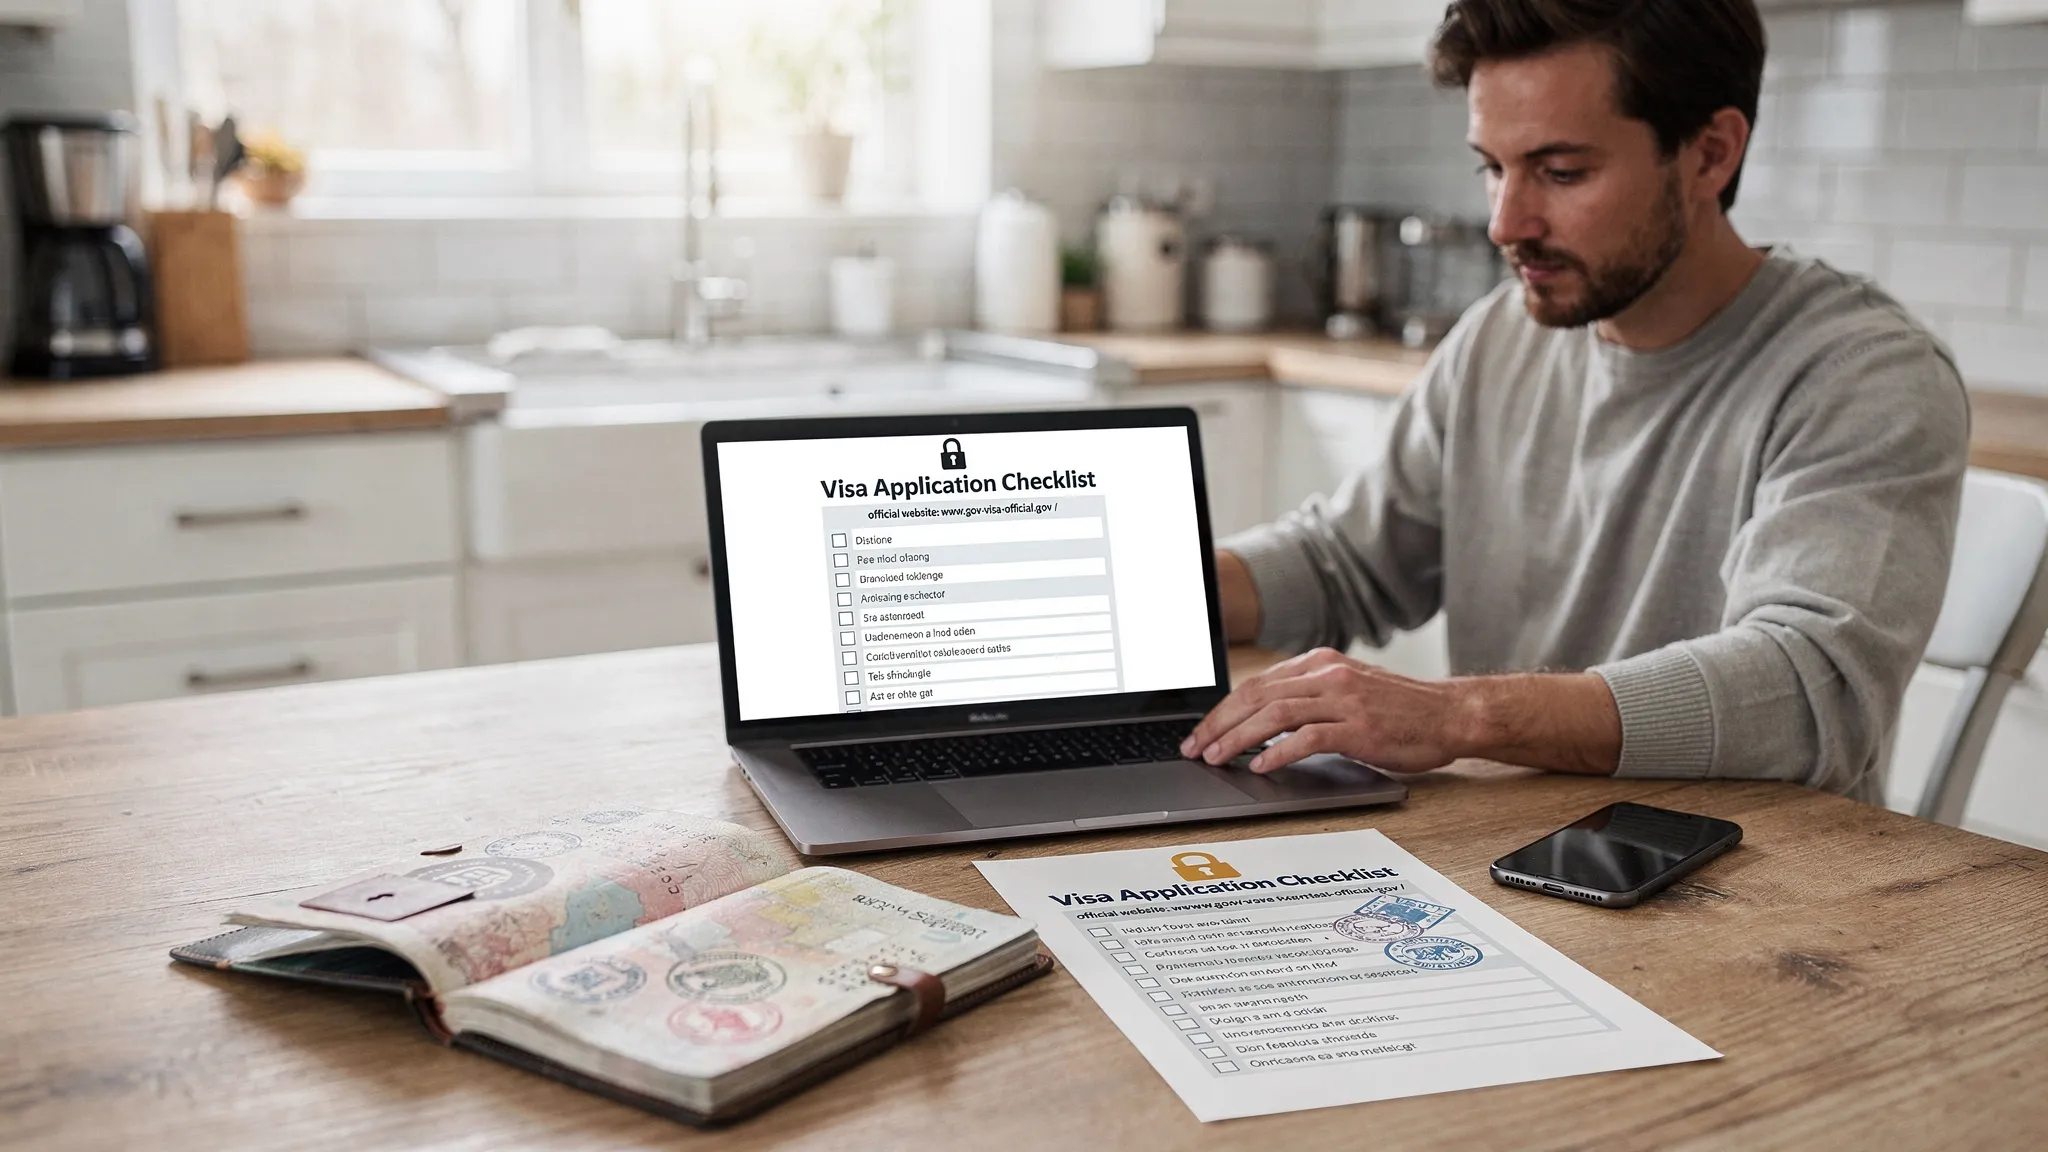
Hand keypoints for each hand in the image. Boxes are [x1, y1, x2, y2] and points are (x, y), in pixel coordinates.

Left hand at [1180, 648, 1475, 775]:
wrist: (1452, 715)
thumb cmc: (1401, 710)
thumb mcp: (1348, 691)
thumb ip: (1309, 698)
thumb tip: (1260, 720)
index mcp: (1320, 663)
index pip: (1256, 683)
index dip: (1223, 708)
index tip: (1201, 731)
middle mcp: (1328, 675)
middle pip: (1256, 695)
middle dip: (1218, 723)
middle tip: (1196, 747)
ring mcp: (1344, 699)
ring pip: (1274, 713)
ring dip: (1238, 737)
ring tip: (1217, 757)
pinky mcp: (1359, 728)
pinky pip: (1307, 737)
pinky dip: (1278, 751)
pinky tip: (1260, 765)